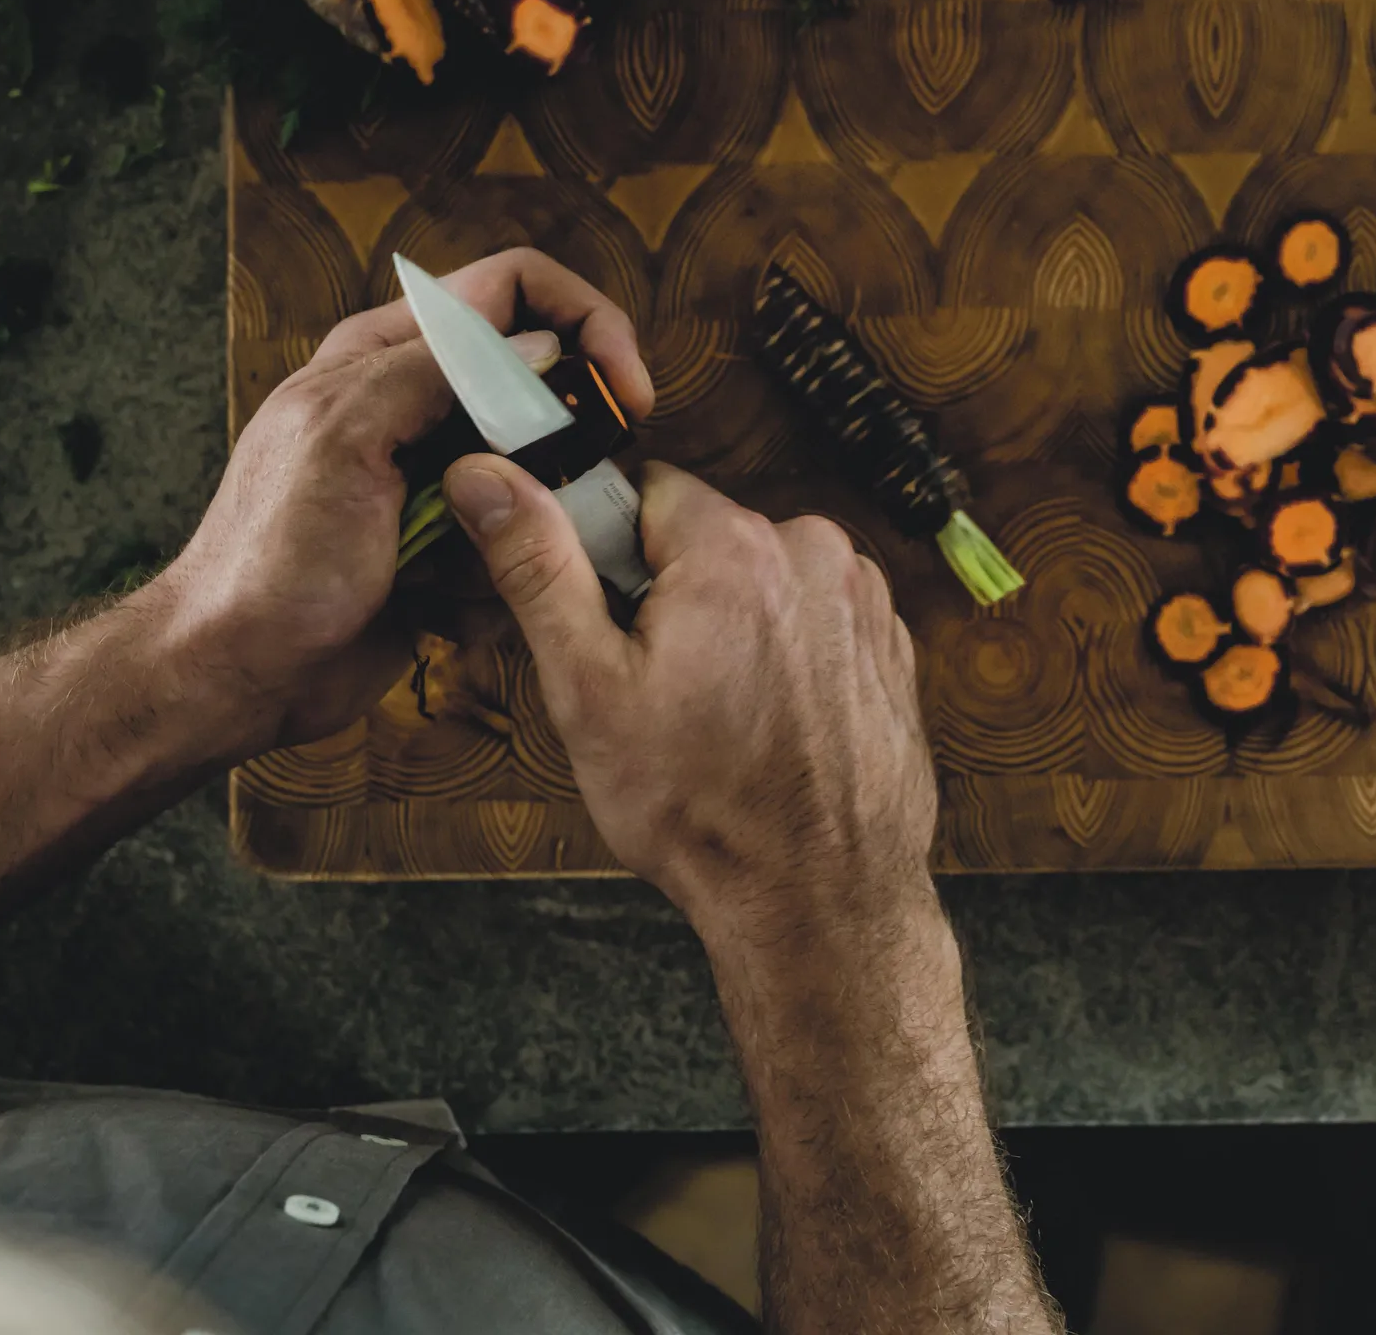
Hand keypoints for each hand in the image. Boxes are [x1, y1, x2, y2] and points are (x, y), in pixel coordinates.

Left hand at [157, 249, 652, 752]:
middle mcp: (420, 403)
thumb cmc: (270, 556)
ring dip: (532, 523)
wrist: (237, 674)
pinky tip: (447, 605)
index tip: (626, 388)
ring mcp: (440, 476)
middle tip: (571, 493)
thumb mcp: (346, 437)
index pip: (515, 289)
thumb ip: (438, 372)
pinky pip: (520, 540)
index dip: (585, 321)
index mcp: (387, 354)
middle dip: (568, 440)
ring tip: (472, 567)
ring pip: (541, 471)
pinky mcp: (453, 542)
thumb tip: (543, 346)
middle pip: (542, 382)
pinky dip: (506, 575)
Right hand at [442, 457, 933, 939]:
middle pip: (706, 538)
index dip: (611, 561)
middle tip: (661, 689)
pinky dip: (788, 652)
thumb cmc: (702, 808)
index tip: (613, 627)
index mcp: (734, 546)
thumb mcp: (589, 688)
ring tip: (721, 716)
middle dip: (674, 596)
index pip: (643, 493)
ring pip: (762, 577)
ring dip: (735, 625)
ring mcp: (862, 596)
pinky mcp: (889, 638)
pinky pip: (813, 616)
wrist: (820, 896)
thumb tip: (485, 479)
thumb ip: (538, 566)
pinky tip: (771, 720)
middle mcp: (812, 550)